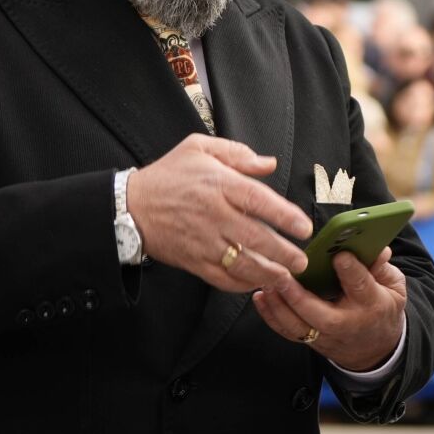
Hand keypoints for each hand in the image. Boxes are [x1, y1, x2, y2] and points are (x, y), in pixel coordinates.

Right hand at [126, 135, 312, 292]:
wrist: (130, 207)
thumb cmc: (168, 175)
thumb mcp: (198, 148)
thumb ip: (237, 153)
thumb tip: (268, 163)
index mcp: (218, 184)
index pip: (258, 200)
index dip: (284, 215)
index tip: (303, 227)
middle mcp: (214, 215)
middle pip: (255, 237)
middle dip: (283, 252)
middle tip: (302, 260)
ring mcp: (203, 241)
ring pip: (242, 263)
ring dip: (268, 273)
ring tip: (287, 277)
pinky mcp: (194, 261)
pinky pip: (222, 278)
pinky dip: (242, 284)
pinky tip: (257, 283)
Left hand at [254, 247, 406, 371]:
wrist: (375, 349)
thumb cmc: (381, 309)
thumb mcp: (393, 287)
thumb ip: (382, 266)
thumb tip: (378, 248)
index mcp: (371, 304)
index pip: (360, 286)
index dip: (350, 270)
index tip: (339, 255)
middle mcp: (346, 322)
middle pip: (319, 312)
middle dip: (298, 294)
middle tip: (283, 274)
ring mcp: (325, 335)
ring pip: (297, 325)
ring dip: (278, 305)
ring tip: (267, 282)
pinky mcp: (311, 341)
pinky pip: (287, 331)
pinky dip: (271, 315)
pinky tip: (261, 297)